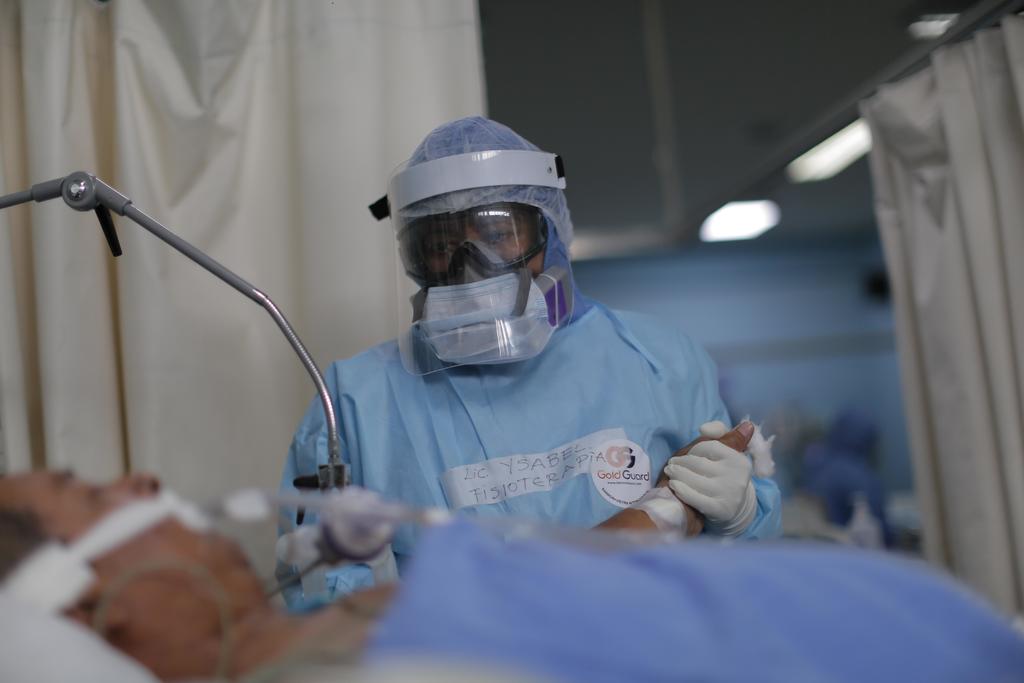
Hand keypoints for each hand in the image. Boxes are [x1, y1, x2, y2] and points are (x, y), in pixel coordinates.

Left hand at [664, 421, 756, 535]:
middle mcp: (738, 476)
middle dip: (681, 463)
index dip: (694, 449)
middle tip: (671, 465)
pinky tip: (674, 486)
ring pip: (693, 478)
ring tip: (671, 473)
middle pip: (698, 462)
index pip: (708, 446)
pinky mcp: (720, 510)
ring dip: (676, 475)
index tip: (688, 453)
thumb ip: (724, 436)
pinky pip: (694, 497)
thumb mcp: (720, 455)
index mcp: (739, 460)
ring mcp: (730, 494)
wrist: (720, 511)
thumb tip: (746, 425)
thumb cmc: (714, 476)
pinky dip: (681, 489)